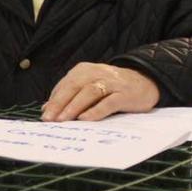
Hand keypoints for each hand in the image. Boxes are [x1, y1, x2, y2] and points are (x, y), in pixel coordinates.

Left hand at [41, 62, 159, 121]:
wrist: (146, 81)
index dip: (54, 100)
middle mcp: (97, 73)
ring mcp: (112, 83)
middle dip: (59, 103)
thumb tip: (46, 109)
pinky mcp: (125, 94)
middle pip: (74, 87)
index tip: (44, 115)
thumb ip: (68, 96)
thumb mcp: (88, 87)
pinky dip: (95, 111)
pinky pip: (108, 102)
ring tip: (62, 120)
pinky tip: (84, 119)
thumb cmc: (112, 87)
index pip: (65, 85)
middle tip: (49, 119)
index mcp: (84, 70)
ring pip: (89, 93)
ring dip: (73, 107)